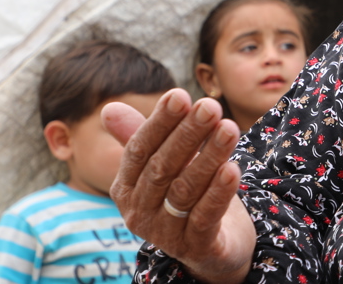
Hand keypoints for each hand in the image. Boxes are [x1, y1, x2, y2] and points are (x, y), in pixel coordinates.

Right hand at [102, 89, 255, 283]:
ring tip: (229, 128)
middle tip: (210, 106)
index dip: (159, 122)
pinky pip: (205, 217)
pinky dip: (219, 192)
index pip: (139, 150)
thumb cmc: (187, 196)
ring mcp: (166, 233)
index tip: (179, 95)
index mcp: (127, 187)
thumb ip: (141, 138)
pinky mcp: (196, 248)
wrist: (213, 248)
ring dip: (209, 156)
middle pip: (163, 168)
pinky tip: (233, 169)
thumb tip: (109, 108)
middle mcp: (140, 212)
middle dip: (187, 134)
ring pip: (186, 190)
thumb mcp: (167, 165)